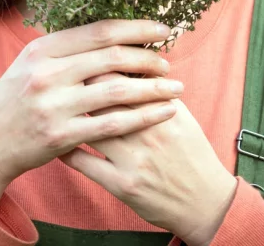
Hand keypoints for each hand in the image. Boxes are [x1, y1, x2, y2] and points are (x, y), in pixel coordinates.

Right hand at [0, 19, 183, 214]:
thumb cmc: (12, 101)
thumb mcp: (29, 65)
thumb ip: (64, 51)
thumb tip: (108, 34)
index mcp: (41, 50)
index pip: (98, 31)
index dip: (135, 27)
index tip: (161, 28)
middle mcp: (46, 73)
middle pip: (111, 57)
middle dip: (148, 57)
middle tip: (168, 62)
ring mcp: (53, 106)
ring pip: (117, 91)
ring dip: (153, 87)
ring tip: (175, 86)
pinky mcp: (61, 136)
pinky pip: (113, 125)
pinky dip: (144, 116)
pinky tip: (164, 112)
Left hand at [59, 72, 236, 245]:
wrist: (206, 203)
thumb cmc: (191, 154)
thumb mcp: (182, 118)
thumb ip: (157, 92)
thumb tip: (133, 64)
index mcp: (165, 110)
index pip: (125, 78)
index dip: (100, 65)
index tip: (85, 59)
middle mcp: (149, 131)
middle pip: (105, 98)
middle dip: (81, 86)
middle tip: (64, 79)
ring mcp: (134, 159)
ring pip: (92, 127)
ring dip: (71, 115)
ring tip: (57, 105)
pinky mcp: (122, 185)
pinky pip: (84, 164)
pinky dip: (67, 150)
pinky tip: (57, 141)